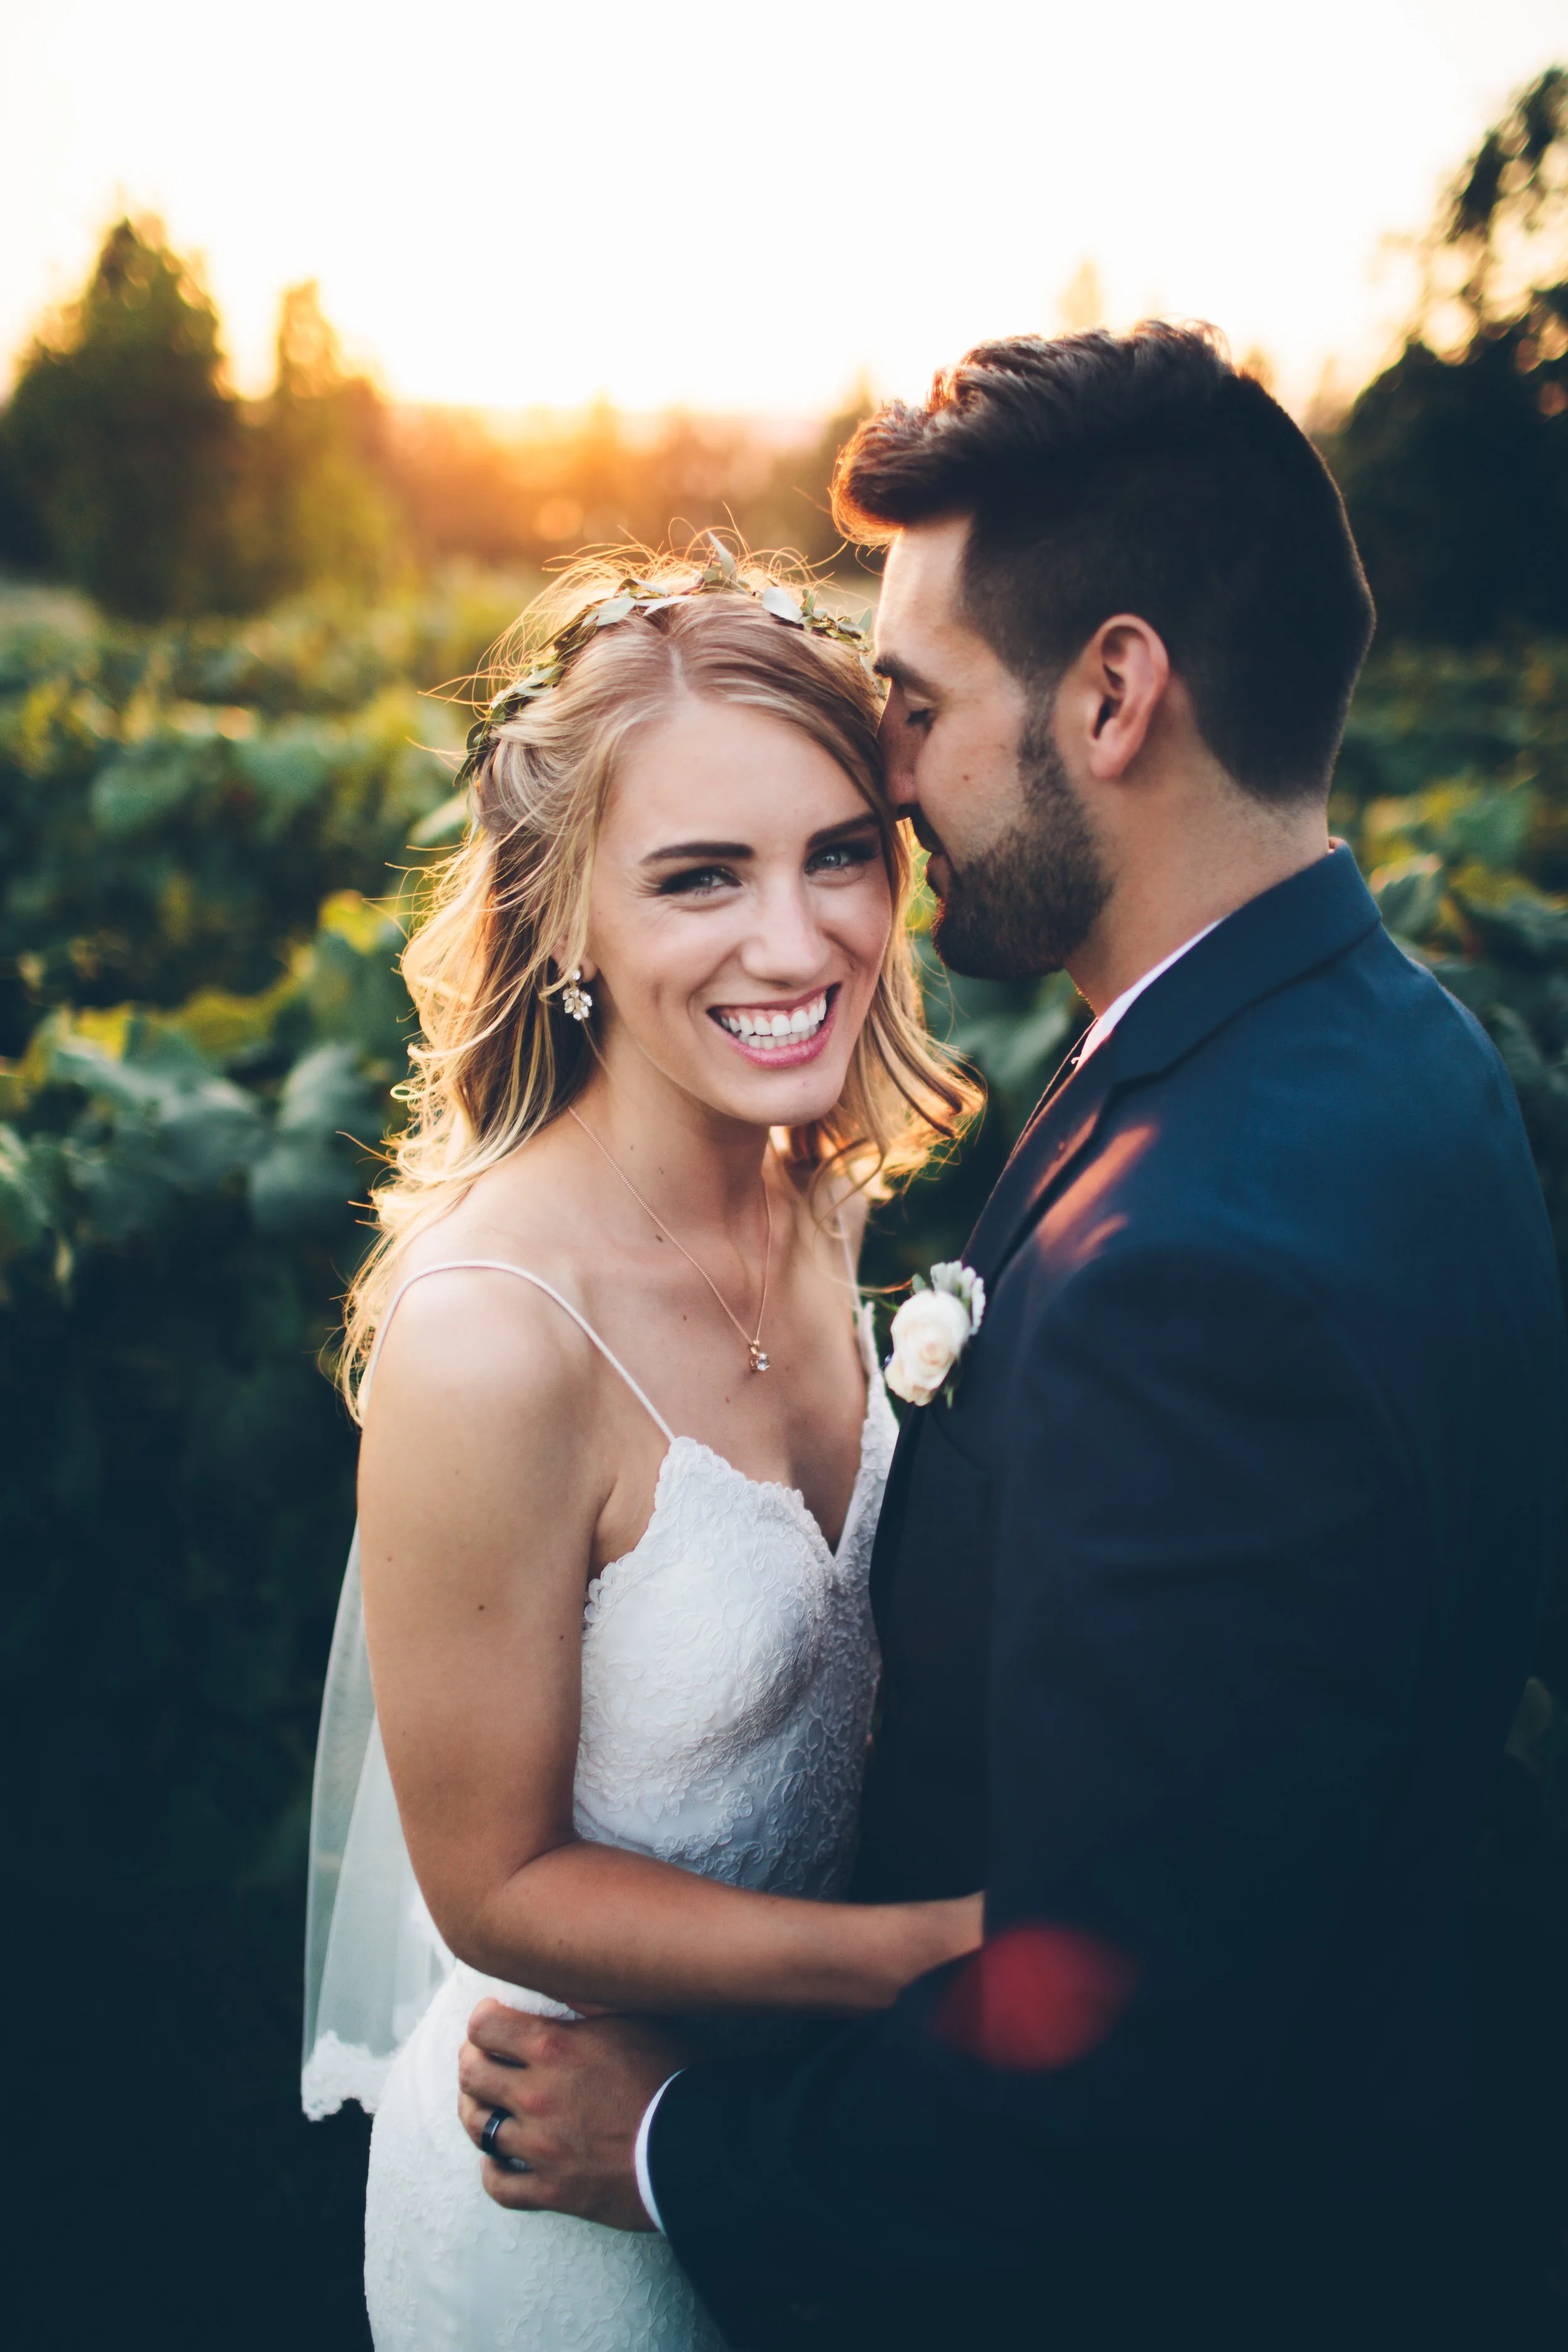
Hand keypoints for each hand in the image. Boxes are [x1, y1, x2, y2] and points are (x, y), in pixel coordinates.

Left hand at [458, 2000, 684, 2229]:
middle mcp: (538, 2095)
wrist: (700, 2147)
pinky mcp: (553, 2190)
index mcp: (555, 2048)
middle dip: (473, 2062)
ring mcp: (542, 2147)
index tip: (492, 2021)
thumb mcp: (635, 2020)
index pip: (484, 2027)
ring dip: (478, 2112)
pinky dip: (494, 2170)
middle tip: (486, 2060)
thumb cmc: (675, 2076)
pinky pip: (498, 2184)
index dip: (484, 2021)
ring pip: (478, 2128)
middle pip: (471, 2075)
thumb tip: (560, 1979)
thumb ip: (589, 2002)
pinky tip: (503, 2159)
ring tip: (488, 2105)